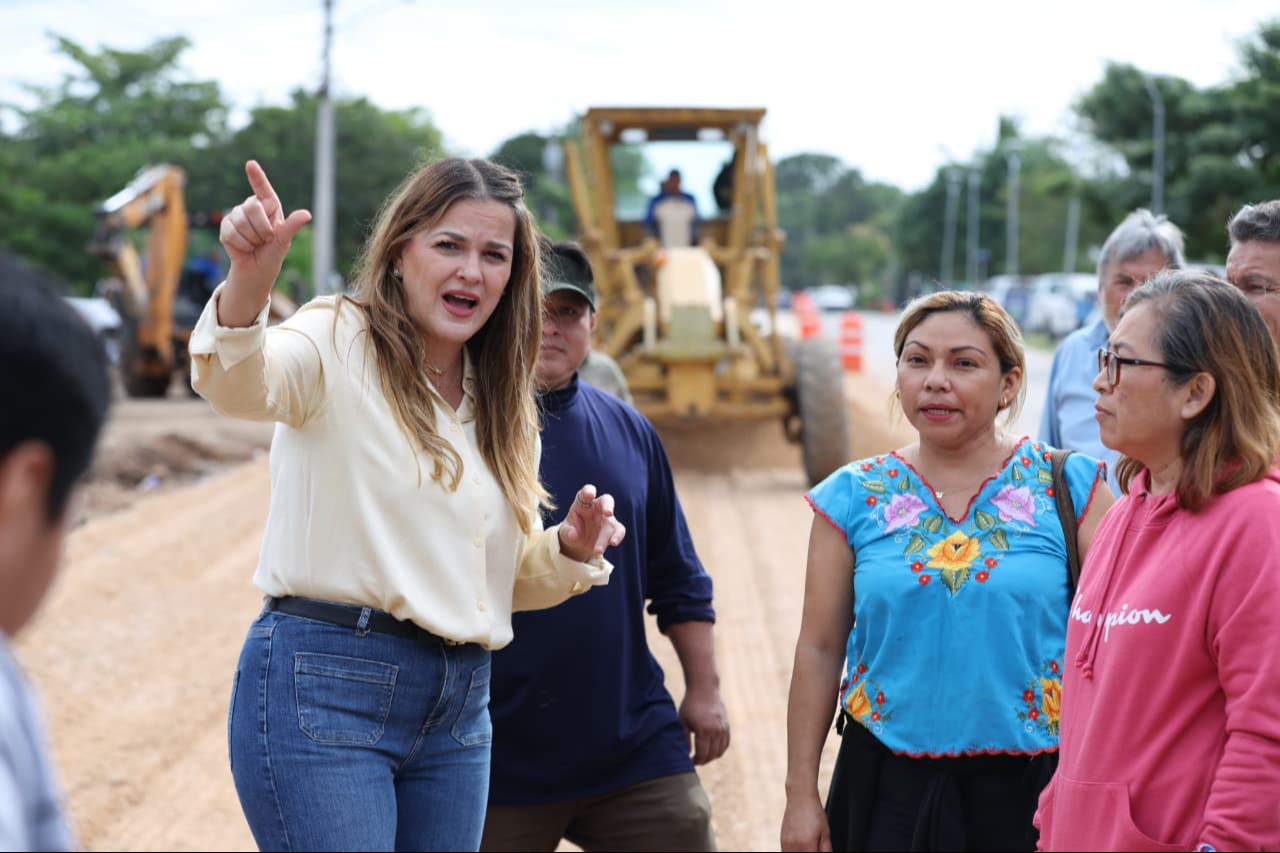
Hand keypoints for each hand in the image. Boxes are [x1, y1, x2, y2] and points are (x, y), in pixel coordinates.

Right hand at [218, 160, 310, 325]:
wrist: (257, 270)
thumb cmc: (273, 253)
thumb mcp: (284, 240)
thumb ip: (292, 225)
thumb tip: (307, 214)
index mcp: (269, 206)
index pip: (263, 189)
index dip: (257, 176)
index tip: (250, 164)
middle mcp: (251, 207)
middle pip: (252, 207)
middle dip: (262, 228)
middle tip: (266, 239)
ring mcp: (236, 215)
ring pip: (241, 222)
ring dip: (251, 239)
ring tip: (255, 244)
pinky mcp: (225, 227)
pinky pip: (231, 233)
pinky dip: (241, 244)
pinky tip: (244, 247)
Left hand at [557, 484, 624, 562]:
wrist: (578, 543)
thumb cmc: (571, 531)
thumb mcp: (565, 532)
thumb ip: (568, 532)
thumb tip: (574, 534)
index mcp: (583, 502)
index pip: (586, 492)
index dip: (589, 492)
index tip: (590, 495)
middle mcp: (597, 507)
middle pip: (606, 500)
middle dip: (608, 505)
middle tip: (608, 513)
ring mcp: (606, 518)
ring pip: (611, 522)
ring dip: (605, 536)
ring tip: (598, 550)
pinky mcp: (613, 529)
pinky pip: (619, 530)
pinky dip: (618, 536)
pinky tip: (613, 543)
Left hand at [679, 686, 729, 764]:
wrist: (704, 688)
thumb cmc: (690, 705)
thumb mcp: (682, 721)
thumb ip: (684, 739)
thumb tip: (686, 754)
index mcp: (704, 730)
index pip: (702, 754)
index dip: (696, 761)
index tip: (689, 761)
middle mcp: (716, 730)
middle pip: (712, 755)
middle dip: (703, 760)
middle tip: (695, 760)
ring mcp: (723, 728)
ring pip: (720, 751)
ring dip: (711, 756)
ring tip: (702, 755)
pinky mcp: (727, 725)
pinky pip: (726, 743)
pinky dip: (719, 749)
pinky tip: (711, 749)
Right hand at [781, 794, 832, 851]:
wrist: (799, 796)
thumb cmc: (815, 813)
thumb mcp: (825, 833)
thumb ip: (826, 851)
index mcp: (806, 845)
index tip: (819, 850)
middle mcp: (793, 846)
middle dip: (810, 852)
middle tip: (815, 846)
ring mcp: (785, 843)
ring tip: (809, 846)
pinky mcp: (782, 840)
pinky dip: (795, 852)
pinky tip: (802, 847)